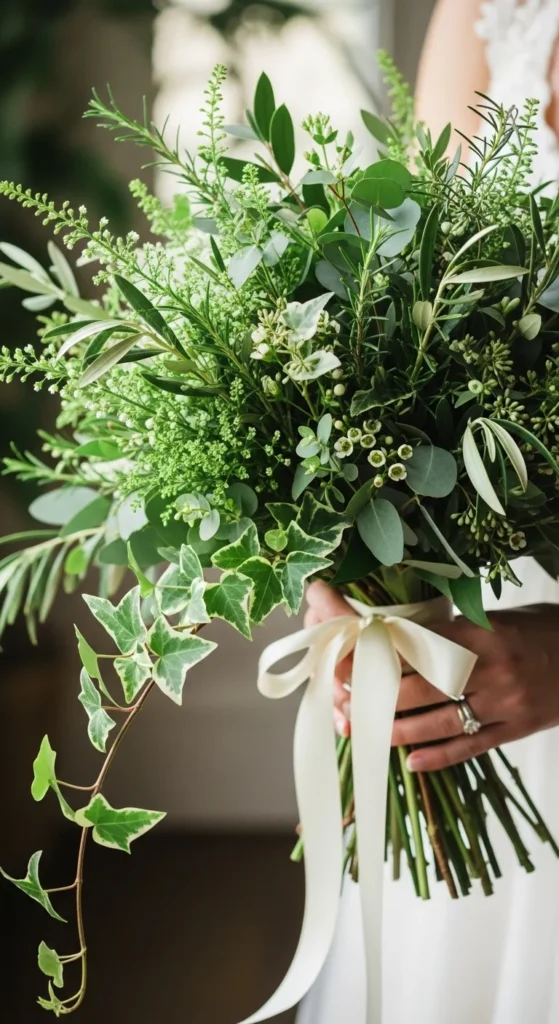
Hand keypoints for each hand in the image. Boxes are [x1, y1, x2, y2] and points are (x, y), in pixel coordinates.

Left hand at [305, 580, 558, 770]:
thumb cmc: (542, 628)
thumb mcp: (497, 618)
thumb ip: (454, 632)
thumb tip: (401, 639)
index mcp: (484, 635)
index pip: (420, 650)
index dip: (381, 660)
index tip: (348, 666)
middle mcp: (493, 671)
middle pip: (424, 688)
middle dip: (381, 699)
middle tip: (347, 704)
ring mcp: (507, 704)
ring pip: (442, 722)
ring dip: (401, 731)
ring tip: (367, 735)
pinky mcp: (519, 729)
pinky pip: (472, 746)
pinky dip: (440, 756)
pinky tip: (412, 763)